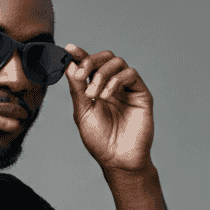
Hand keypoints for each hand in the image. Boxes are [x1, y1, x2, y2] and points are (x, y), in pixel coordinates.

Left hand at [64, 44, 154, 172]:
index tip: (68, 50)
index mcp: (96, 88)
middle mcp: (112, 84)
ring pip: (117, 62)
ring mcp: (127, 88)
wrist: (117, 159)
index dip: (79, 55)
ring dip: (101, 75)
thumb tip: (68, 63)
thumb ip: (77, 88)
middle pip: (105, 57)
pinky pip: (130, 74)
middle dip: (90, 61)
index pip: (89, 65)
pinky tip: (106, 96)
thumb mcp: (82, 112)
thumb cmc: (99, 140)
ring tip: (93, 94)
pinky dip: (115, 81)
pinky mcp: (141, 93)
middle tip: (80, 74)